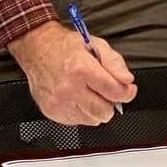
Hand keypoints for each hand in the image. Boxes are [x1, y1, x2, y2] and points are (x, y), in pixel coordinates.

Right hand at [7, 20, 136, 125]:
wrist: (37, 50)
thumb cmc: (65, 47)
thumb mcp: (95, 44)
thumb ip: (114, 62)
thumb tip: (127, 80)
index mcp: (81, 69)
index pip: (113, 91)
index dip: (127, 92)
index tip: (129, 90)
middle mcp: (69, 88)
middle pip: (104, 111)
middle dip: (111, 102)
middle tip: (107, 91)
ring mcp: (59, 102)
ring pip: (93, 120)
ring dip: (96, 108)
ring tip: (90, 92)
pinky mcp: (52, 112)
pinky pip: (78, 121)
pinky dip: (83, 112)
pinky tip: (78, 97)